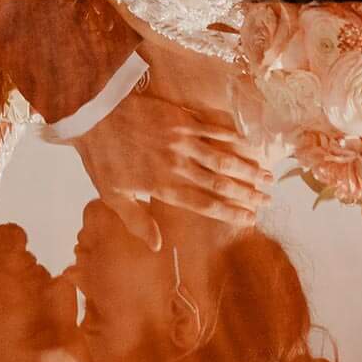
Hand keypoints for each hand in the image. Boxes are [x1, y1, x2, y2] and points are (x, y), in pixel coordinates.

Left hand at [72, 89, 269, 228]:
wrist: (92, 115)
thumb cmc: (101, 158)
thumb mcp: (112, 195)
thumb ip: (137, 221)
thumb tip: (157, 246)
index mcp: (163, 186)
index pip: (205, 204)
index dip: (231, 212)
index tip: (252, 218)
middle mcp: (178, 165)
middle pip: (221, 183)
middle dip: (248, 193)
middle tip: (269, 200)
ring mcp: (181, 140)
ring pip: (223, 158)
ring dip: (248, 168)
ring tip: (268, 177)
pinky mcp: (180, 118)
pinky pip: (213, 129)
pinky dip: (233, 138)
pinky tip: (249, 145)